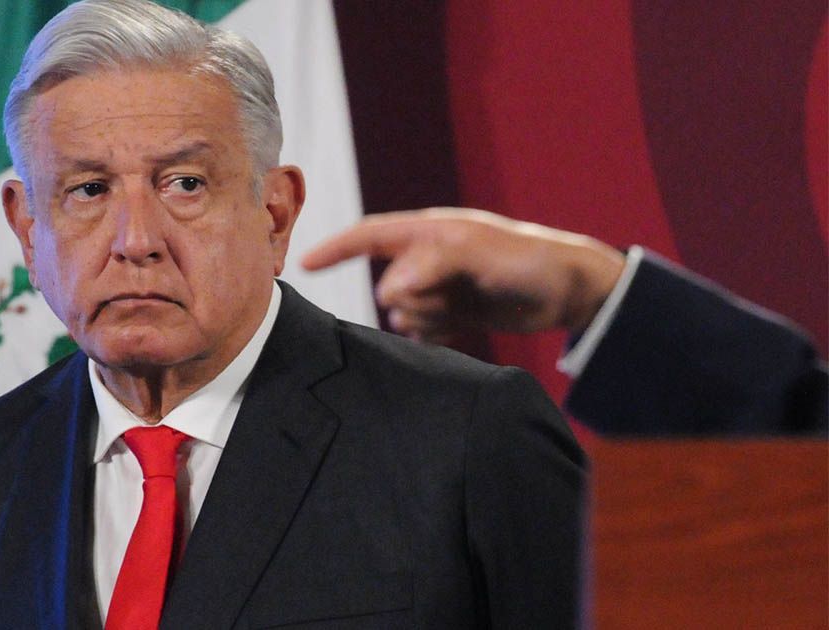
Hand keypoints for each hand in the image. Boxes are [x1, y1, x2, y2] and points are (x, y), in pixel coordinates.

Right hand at [301, 208, 625, 341]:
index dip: (335, 250)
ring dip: (423, 319)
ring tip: (457, 313)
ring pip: (403, 313)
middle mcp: (428, 259)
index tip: (302, 264)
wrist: (569, 291)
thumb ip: (431, 264)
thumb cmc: (527, 259)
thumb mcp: (479, 253)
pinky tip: (458, 330)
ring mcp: (439, 287)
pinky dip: (434, 335)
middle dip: (408, 300)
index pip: (370, 237)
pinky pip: (423, 332)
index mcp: (429, 232)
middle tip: (446, 299)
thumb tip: (387, 288)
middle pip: (388, 285)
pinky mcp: (453, 314)